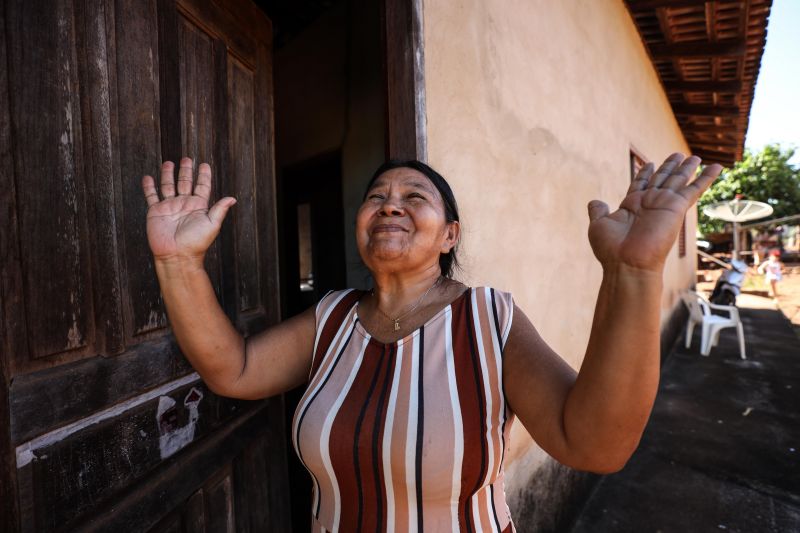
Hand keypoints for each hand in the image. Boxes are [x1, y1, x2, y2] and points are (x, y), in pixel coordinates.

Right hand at [142, 158, 235, 262]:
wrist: (177, 255)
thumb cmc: (196, 242)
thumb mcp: (212, 224)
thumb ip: (220, 210)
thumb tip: (232, 198)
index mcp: (199, 206)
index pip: (202, 186)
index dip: (204, 176)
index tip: (204, 165)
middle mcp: (184, 204)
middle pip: (185, 182)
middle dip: (186, 171)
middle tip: (187, 159)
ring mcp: (169, 207)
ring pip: (168, 186)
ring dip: (168, 174)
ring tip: (169, 163)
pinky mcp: (156, 211)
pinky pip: (151, 196)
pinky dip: (149, 187)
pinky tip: (148, 177)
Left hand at [587, 153, 721, 272]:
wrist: (626, 262)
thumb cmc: (611, 248)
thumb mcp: (599, 224)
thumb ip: (598, 211)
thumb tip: (595, 202)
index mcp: (631, 205)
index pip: (640, 184)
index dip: (645, 173)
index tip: (649, 163)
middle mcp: (649, 203)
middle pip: (661, 179)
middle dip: (669, 167)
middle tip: (678, 154)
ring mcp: (664, 204)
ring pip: (678, 181)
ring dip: (686, 169)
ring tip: (694, 157)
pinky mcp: (677, 208)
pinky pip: (694, 189)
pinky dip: (705, 178)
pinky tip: (716, 167)